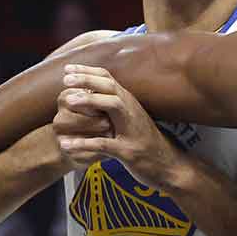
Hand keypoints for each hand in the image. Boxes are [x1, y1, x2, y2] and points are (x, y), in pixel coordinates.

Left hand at [54, 65, 180, 188]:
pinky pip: (105, 145)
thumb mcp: (132, 120)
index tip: (67, 69)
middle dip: (87, 80)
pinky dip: (85, 144)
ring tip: (68, 101)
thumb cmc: (146, 142)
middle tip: (65, 80)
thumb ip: (116, 106)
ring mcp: (132, 130)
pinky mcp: (129, 152)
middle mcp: (132, 111)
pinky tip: (67, 145)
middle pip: (110, 87)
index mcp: (130, 103)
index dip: (87, 72)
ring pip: (112, 106)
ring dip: (90, 101)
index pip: (109, 79)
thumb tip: (92, 94)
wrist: (171, 166)